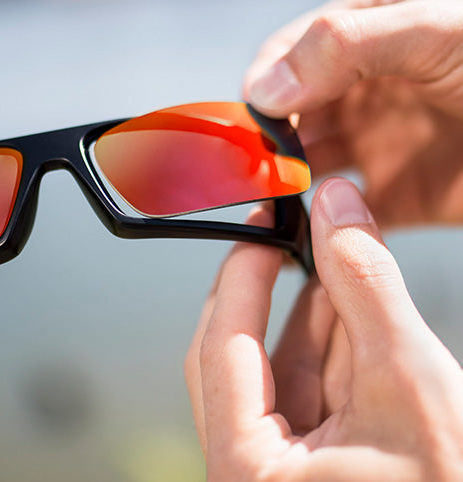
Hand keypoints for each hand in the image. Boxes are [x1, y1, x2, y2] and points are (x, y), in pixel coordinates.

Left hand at [184, 178, 462, 481]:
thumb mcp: (407, 377)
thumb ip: (363, 282)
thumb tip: (336, 203)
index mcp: (247, 476)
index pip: (221, 350)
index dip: (243, 276)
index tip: (260, 227)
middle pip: (235, 360)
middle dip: (269, 294)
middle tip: (287, 235)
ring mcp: (270, 479)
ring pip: (272, 373)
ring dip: (306, 316)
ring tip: (333, 262)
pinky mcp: (300, 471)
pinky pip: (298, 395)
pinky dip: (325, 351)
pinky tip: (345, 308)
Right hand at [243, 0, 462, 227]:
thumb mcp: (443, 31)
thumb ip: (350, 45)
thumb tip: (269, 85)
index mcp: (364, 40)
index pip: (285, 59)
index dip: (262, 92)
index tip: (254, 130)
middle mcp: (361, 93)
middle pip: (286, 120)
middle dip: (267, 147)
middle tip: (261, 177)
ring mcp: (375, 145)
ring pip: (304, 170)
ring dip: (286, 189)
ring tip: (278, 209)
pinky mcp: (393, 196)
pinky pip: (339, 214)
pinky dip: (317, 227)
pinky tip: (307, 234)